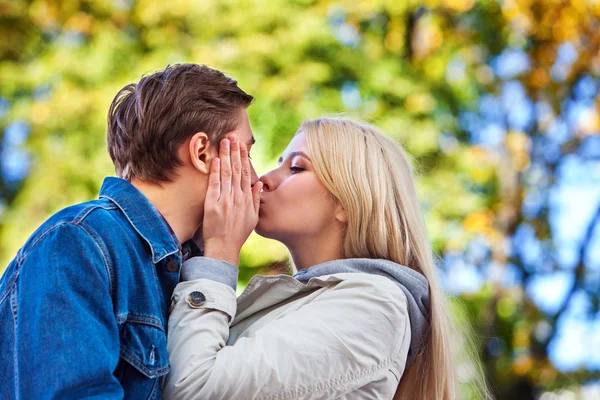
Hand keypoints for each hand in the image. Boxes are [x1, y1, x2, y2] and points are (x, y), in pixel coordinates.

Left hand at [202, 135, 261, 265]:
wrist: (224, 247)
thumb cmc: (237, 234)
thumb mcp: (253, 218)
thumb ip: (256, 199)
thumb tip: (259, 184)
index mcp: (247, 199)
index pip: (246, 174)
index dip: (243, 158)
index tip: (242, 145)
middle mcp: (237, 198)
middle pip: (237, 170)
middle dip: (234, 152)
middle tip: (232, 136)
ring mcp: (225, 200)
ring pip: (227, 174)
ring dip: (226, 156)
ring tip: (224, 141)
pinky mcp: (213, 205)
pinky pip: (215, 185)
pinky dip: (216, 172)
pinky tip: (217, 160)